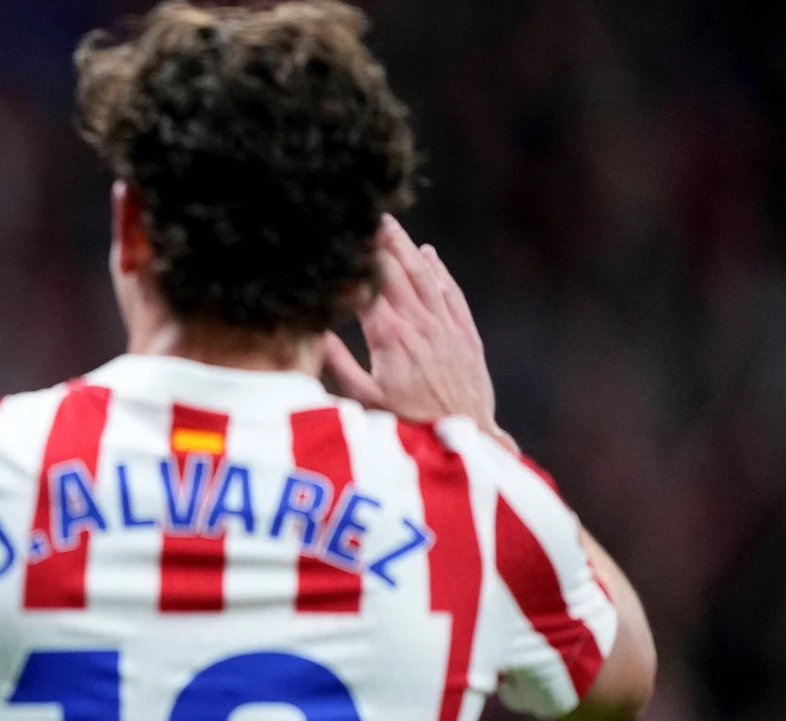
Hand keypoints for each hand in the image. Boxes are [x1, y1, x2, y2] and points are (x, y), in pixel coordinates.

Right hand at [325, 216, 513, 447]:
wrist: (464, 438)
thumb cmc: (408, 424)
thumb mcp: (366, 401)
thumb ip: (340, 365)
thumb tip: (318, 334)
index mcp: (390, 339)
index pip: (370, 289)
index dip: (357, 263)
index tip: (344, 242)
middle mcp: (420, 326)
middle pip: (398, 274)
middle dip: (382, 244)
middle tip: (367, 217)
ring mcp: (446, 328)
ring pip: (426, 277)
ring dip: (408, 249)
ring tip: (392, 225)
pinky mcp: (467, 336)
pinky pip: (453, 295)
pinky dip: (441, 272)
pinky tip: (429, 255)